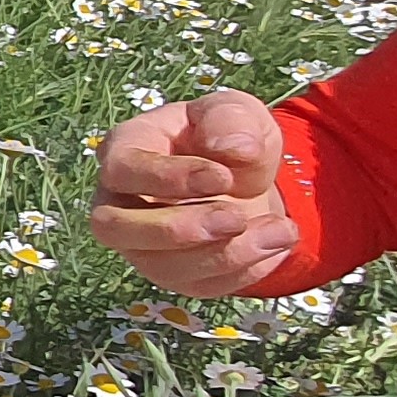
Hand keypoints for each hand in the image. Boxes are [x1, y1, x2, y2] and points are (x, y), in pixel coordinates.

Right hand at [91, 88, 298, 293]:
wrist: (245, 176)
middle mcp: (117, 203)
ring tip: (281, 230)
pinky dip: (243, 270)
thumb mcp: (236, 111)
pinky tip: (276, 244)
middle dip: (178, 229)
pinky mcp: (172, 274)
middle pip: (115, 229)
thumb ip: (232, 119)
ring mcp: (140, 245)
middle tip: (237, 218)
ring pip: (160, 266)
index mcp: (124, 149)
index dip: (169, 178)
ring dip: (225, 254)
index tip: (224, 177)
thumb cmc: (226, 135)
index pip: (122, 169)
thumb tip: (232, 148)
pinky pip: (198, 285)